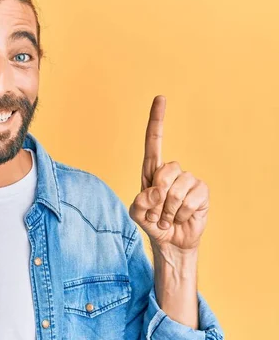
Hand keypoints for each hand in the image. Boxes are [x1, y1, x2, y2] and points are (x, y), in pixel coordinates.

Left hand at [128, 95, 208, 253]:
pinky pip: (191, 199)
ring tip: (168, 218)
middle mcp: (171, 172)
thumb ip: (140, 202)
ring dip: (169, 210)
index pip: (153, 142)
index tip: (160, 98)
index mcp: (152, 171)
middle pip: (164, 172)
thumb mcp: (137, 214)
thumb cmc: (152, 223)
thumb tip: (156, 189)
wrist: (170, 241)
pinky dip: (182, 213)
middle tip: (157, 213)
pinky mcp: (202, 191)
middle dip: (158, 197)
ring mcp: (188, 180)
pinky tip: (181, 217)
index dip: (157, 120)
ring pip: (177, 189)